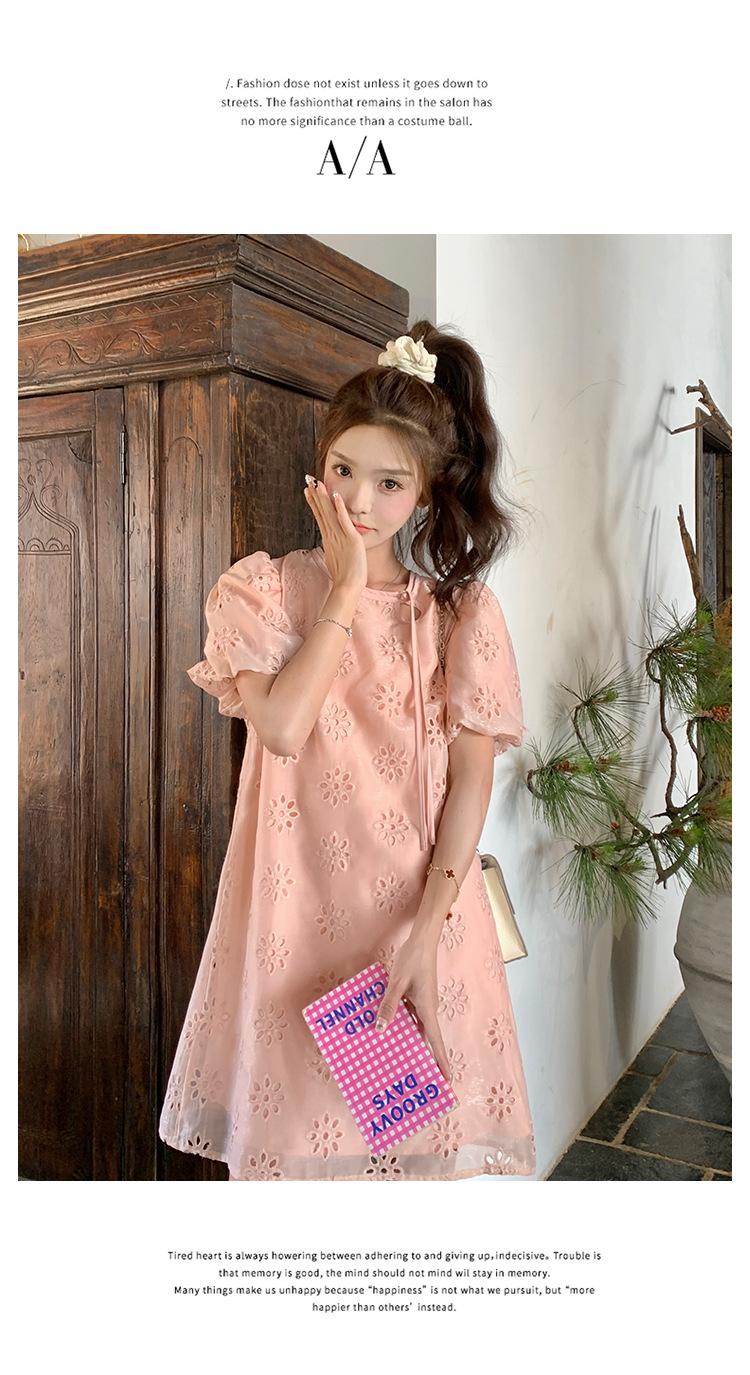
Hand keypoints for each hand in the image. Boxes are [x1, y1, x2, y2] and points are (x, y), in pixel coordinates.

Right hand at [304, 474, 367, 593]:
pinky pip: (343, 520)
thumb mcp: (337, 559)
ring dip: (323, 497)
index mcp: (328, 539)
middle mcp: (331, 536)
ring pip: (329, 513)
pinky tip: (335, 495)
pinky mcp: (351, 538)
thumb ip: (335, 550)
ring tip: (316, 483)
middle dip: (315, 495)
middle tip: (307, 480)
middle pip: (321, 511)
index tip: (308, 491)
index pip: (320, 517)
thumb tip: (333, 547)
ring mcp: (340, 536)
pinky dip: (339, 507)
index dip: (314, 503)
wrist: (347, 587)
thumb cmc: (344, 578)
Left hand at [375, 932, 449, 1081]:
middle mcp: (428, 1010)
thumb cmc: (412, 960)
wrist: (422, 941)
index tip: (446, 1080)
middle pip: (428, 1040)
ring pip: (417, 1029)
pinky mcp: (416, 997)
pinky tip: (389, 1030)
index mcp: (428, 1010)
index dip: (441, 1062)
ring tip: (402, 1061)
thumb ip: (389, 1005)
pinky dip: (403, 1026)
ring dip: (412, 1043)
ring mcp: (423, 1004)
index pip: (436, 1042)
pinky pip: (410, 1017)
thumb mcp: (397, 983)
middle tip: (421, 1079)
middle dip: (426, 1059)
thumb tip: (381, 1029)